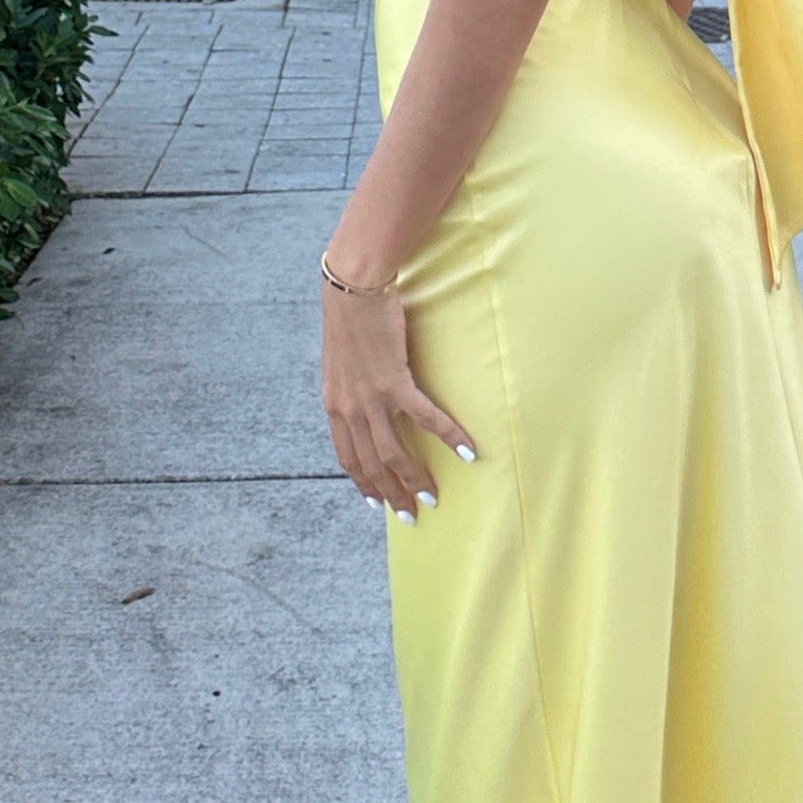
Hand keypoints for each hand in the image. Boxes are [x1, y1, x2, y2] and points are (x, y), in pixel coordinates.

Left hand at [321, 277, 477, 516]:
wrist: (353, 288)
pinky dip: (449, 437)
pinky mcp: (395, 381)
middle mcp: (349, 409)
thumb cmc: (349, 320)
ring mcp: (371, 397)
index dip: (363, 483)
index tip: (375, 503)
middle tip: (412, 514)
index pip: (348, 457)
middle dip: (392, 494)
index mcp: (334, 406)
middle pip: (372, 465)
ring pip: (395, 453)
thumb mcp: (339, 365)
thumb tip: (363, 405)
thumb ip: (349, 391)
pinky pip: (426, 418)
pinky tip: (468, 451)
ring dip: (416, 480)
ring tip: (434, 496)